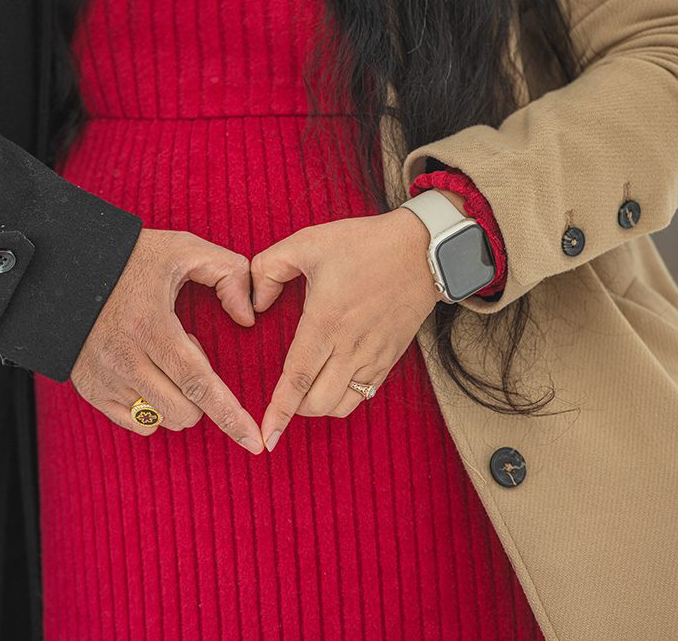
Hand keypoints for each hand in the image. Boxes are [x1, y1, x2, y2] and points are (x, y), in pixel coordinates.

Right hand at [71, 229, 264, 453]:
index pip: (198, 384)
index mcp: (151, 327)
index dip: (229, 415)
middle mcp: (124, 359)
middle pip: (183, 411)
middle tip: (185, 350)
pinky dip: (153, 410)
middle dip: (203, 397)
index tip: (254, 442)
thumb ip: (229, 274)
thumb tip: (248, 318)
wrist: (65, 269)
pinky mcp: (89, 389)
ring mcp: (104, 378)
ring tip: (162, 358)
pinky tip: (148, 376)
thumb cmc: (130, 258)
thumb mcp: (183, 249)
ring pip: (161, 420)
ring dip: (178, 402)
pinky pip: (136, 423)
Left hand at [251, 206, 445, 450]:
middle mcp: (351, 346)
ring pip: (341, 406)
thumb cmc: (364, 244)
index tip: (266, 435)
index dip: (280, 410)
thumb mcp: (307, 242)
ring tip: (305, 392)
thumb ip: (268, 269)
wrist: (423, 250)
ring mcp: (374, 356)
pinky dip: (342, 399)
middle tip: (282, 396)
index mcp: (326, 322)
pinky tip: (331, 383)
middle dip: (294, 409)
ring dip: (318, 407)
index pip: (298, 379)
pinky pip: (362, 395)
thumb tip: (254, 304)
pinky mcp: (390, 359)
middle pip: (318, 403)